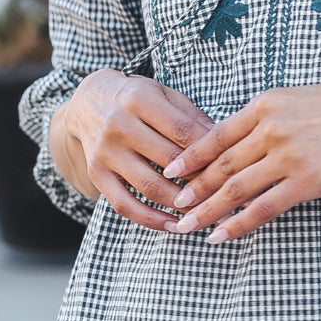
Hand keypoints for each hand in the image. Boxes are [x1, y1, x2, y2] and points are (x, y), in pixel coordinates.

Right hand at [54, 69, 214, 230]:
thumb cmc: (136, 97)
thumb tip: (222, 145)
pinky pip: (124, 204)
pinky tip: (174, 226)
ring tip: (207, 214)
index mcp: (140, 100)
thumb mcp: (163, 94)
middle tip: (227, 195)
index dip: (209, 151)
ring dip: (181, 205)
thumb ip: (191, 117)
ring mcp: (105, 152)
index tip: (232, 168)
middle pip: (169, 160)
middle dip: (201, 181)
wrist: (88, 101)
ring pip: (150, 186)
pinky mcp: (96, 173)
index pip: (183, 131)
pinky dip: (151, 220)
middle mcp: (119, 125)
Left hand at [163, 77, 320, 242]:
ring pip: (234, 188)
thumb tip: (250, 141)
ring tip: (187, 227)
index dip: (190, 156)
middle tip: (173, 208)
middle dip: (192, 189)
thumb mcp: (305, 99)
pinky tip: (222, 236)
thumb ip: (274, 117)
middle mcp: (271, 127)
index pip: (216, 134)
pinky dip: (238, 223)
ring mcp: (288, 155)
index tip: (171, 172)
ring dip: (207, 211)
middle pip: (220, 164)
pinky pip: (264, 207)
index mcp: (267, 103)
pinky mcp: (308, 180)